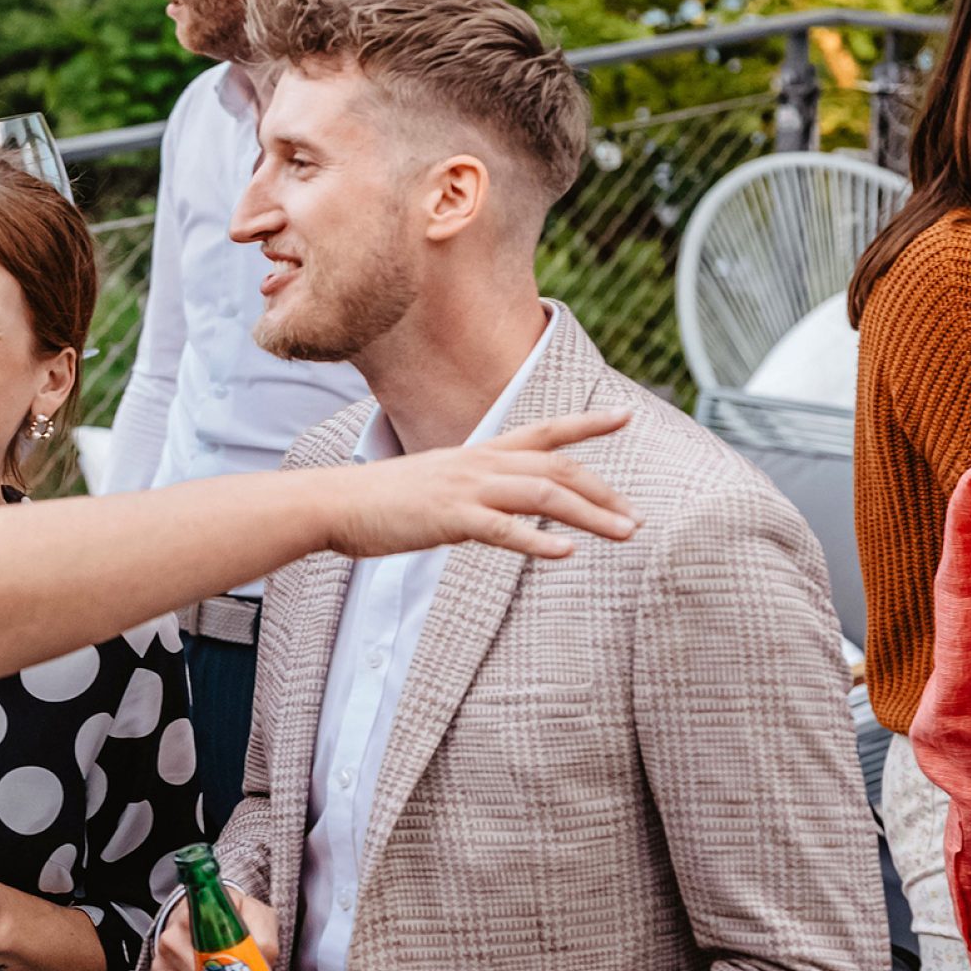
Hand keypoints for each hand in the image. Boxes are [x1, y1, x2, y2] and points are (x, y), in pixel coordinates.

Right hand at [326, 410, 639, 561]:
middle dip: (604, 492)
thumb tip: (497, 514)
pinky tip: (567, 555)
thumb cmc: (380, 501)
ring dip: (592, 514)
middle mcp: (479, 464)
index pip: (543, 432)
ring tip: (625, 534)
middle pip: (558, 469)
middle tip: (637, 518)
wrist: (333, 503)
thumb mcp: (435, 487)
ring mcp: (466, 489)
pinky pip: (505, 529)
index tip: (625, 416)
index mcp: (477, 454)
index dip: (586, 424)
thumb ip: (473, 495)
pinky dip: (540, 542)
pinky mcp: (450, 518)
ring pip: (544, 495)